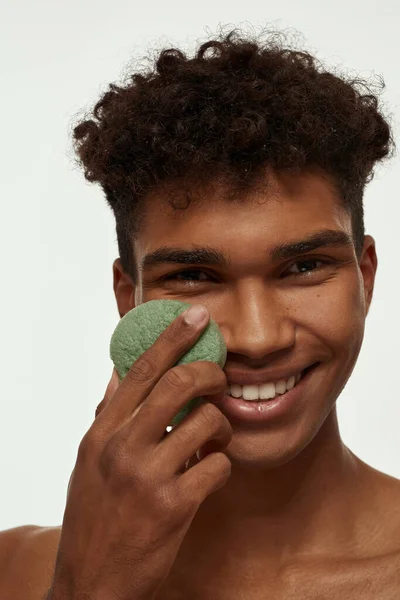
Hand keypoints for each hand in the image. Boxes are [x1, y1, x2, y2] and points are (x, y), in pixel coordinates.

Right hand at [48, 305, 232, 599]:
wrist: (90, 583)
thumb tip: (123, 373)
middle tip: (220, 376)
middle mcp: (121, 448)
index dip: (172, 338)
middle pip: (178, 384)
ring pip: (205, 422)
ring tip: (214, 437)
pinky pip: (217, 467)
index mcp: (101, 432)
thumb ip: (109, 415)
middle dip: (209, 373)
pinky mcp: (173, 507)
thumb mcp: (89, 461)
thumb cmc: (94, 515)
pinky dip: (221, 465)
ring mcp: (147, 477)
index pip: (140, 369)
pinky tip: (210, 473)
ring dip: (220, 426)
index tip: (197, 316)